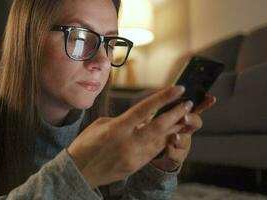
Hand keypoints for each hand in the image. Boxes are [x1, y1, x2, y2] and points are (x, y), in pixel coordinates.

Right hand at [67, 86, 191, 187]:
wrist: (79, 173)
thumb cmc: (85, 145)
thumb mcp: (100, 125)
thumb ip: (122, 119)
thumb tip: (138, 118)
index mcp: (117, 129)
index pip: (145, 109)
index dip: (163, 98)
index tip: (177, 89)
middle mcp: (128, 143)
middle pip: (160, 126)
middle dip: (177, 113)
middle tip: (187, 102)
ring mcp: (134, 156)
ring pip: (162, 139)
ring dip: (176, 126)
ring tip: (185, 116)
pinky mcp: (136, 166)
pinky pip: (156, 151)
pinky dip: (165, 140)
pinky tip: (172, 132)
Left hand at [151, 95, 215, 170]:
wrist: (158, 154)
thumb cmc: (161, 130)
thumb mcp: (163, 116)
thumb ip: (170, 106)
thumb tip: (171, 88)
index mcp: (182, 117)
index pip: (195, 107)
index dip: (204, 103)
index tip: (210, 98)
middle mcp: (185, 130)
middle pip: (195, 123)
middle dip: (191, 119)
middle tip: (184, 117)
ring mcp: (182, 144)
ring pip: (185, 139)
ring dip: (180, 137)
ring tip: (174, 136)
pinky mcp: (176, 156)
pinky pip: (176, 154)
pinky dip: (171, 151)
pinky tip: (167, 148)